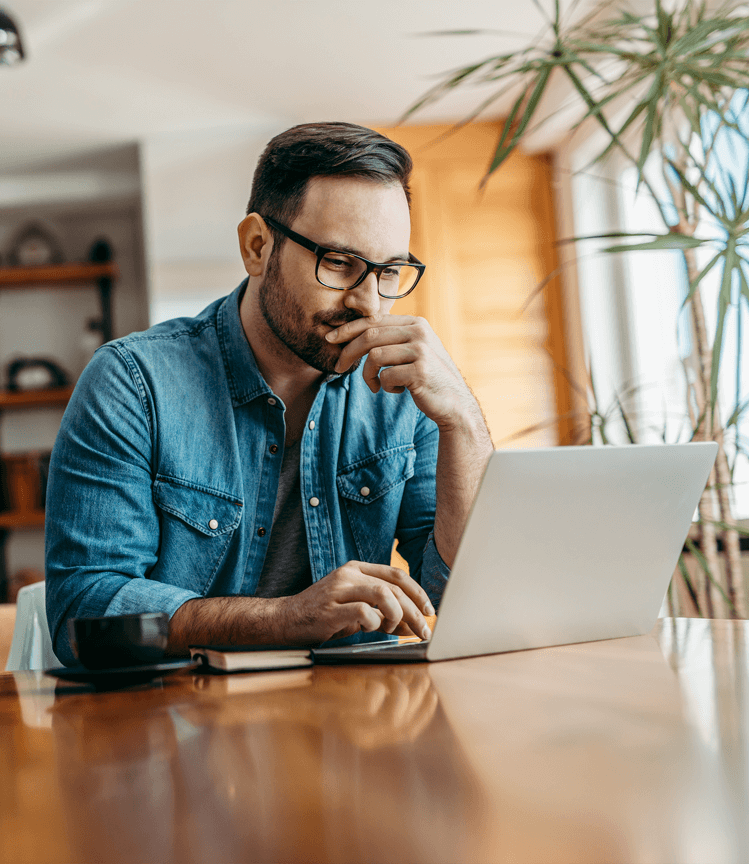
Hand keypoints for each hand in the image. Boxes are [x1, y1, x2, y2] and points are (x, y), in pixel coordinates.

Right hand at [280, 561, 434, 644]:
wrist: (285, 621)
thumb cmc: (323, 617)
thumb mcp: (357, 612)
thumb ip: (384, 615)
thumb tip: (413, 625)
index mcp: (356, 570)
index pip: (396, 575)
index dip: (418, 593)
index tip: (429, 611)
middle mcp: (348, 575)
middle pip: (394, 587)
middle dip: (414, 611)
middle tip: (423, 630)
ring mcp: (338, 590)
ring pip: (383, 594)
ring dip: (397, 614)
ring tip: (394, 629)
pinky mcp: (330, 609)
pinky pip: (364, 612)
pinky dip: (375, 623)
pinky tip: (371, 629)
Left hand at [326, 314, 473, 428]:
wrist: (454, 403)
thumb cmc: (427, 378)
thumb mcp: (413, 351)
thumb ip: (392, 339)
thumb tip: (354, 333)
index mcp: (416, 323)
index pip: (374, 320)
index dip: (349, 329)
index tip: (330, 338)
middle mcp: (419, 332)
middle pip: (370, 335)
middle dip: (349, 351)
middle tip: (338, 367)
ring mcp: (421, 350)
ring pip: (375, 356)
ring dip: (368, 375)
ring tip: (377, 385)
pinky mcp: (420, 371)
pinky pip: (386, 376)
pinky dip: (386, 387)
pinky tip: (397, 391)